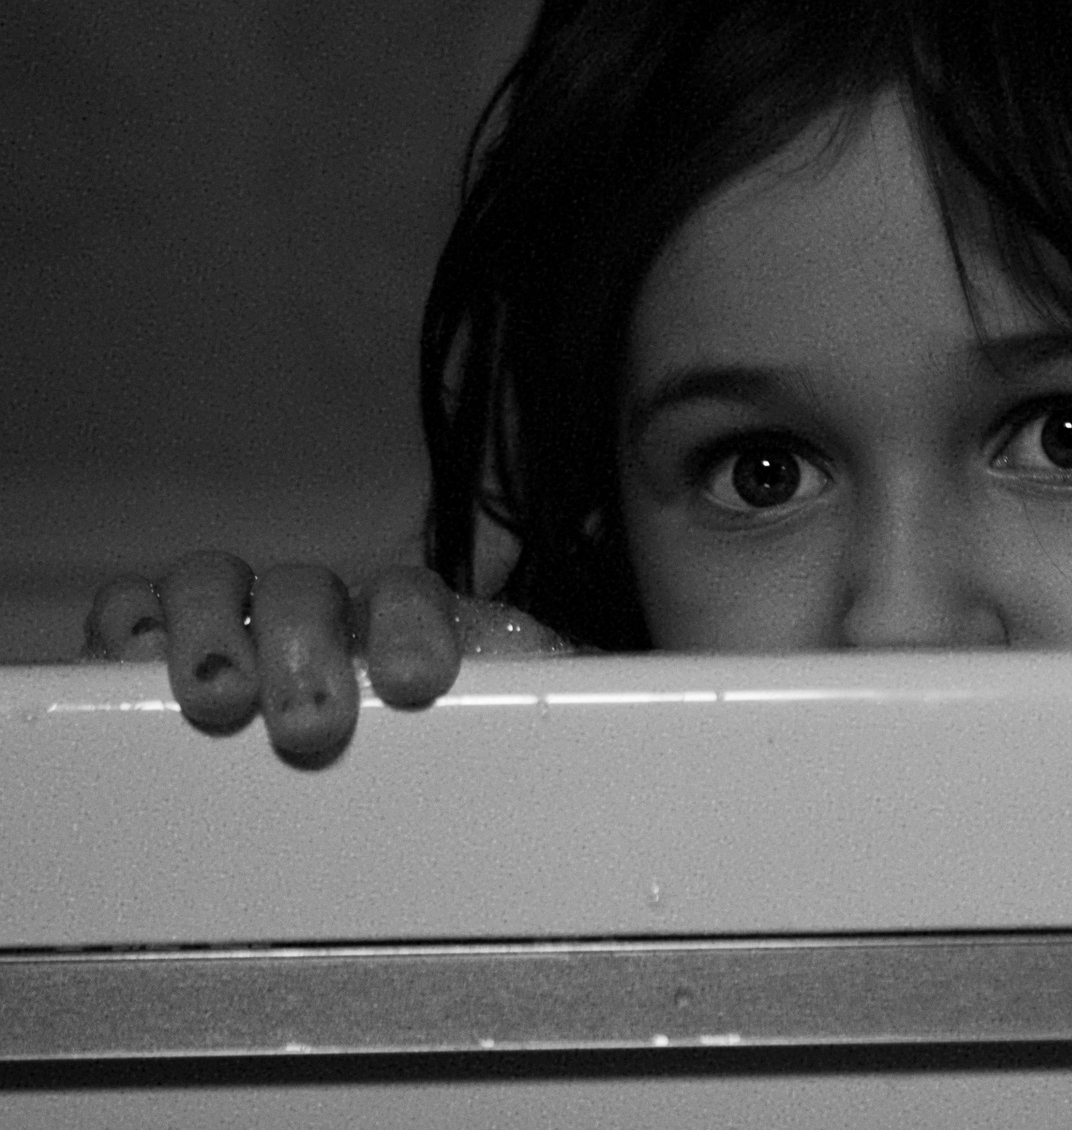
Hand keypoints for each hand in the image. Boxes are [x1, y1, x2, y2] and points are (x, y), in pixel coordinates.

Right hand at [82, 553, 564, 765]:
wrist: (431, 791)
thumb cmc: (467, 765)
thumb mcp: (517, 744)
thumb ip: (553, 725)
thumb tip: (637, 729)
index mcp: (415, 628)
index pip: (411, 595)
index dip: (410, 626)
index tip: (419, 681)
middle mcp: (328, 617)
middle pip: (310, 590)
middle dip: (308, 647)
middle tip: (312, 724)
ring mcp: (245, 625)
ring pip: (223, 585)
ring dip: (218, 632)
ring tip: (220, 700)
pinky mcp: (170, 653)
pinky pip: (138, 611)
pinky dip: (131, 623)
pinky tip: (130, 661)